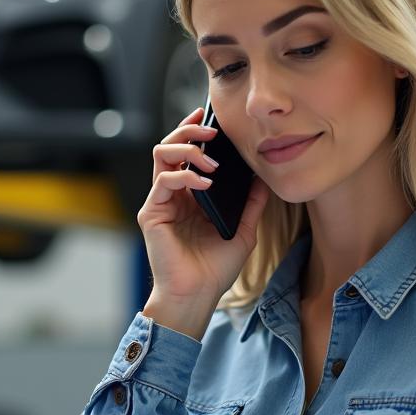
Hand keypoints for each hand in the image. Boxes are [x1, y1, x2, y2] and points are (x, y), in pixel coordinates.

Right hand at [137, 107, 269, 306]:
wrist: (198, 296)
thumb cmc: (215, 270)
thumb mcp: (243, 232)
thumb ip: (251, 204)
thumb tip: (263, 179)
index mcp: (190, 196)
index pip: (188, 153)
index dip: (196, 131)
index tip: (213, 118)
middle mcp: (172, 195)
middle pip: (170, 145)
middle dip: (190, 130)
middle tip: (211, 130)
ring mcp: (160, 202)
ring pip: (162, 155)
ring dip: (185, 147)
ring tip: (209, 158)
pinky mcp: (152, 213)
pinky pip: (164, 181)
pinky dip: (185, 175)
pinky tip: (205, 183)